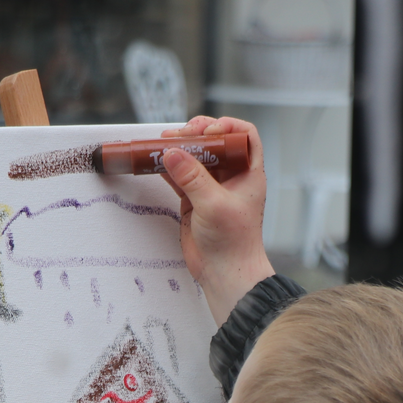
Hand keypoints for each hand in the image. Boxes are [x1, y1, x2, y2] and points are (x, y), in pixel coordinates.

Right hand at [159, 116, 274, 325]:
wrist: (226, 274)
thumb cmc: (233, 242)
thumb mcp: (213, 205)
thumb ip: (192, 178)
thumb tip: (170, 153)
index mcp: (248, 174)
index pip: (245, 136)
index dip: (228, 127)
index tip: (209, 133)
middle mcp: (232, 177)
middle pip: (215, 142)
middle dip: (195, 134)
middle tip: (177, 137)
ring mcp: (212, 188)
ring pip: (195, 157)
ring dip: (178, 149)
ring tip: (159, 145)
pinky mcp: (195, 200)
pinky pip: (180, 175)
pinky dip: (167, 167)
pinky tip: (154, 162)